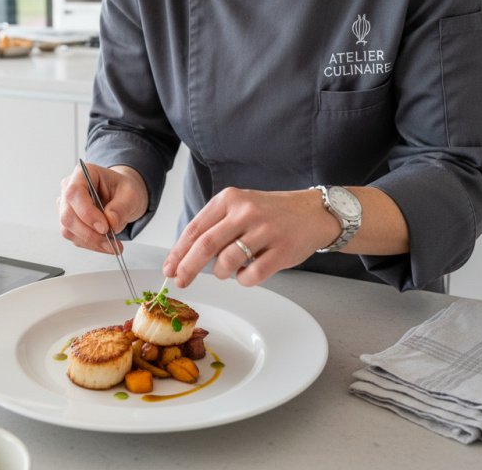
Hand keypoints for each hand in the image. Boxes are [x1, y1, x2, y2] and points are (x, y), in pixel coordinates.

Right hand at [58, 163, 148, 253]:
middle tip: (111, 241)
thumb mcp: (131, 194)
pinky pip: (74, 237)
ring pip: (69, 229)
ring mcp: (67, 206)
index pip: (74, 193)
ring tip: (112, 245)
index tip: (104, 227)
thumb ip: (122, 207)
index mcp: (83, 173)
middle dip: (90, 233)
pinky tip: (104, 243)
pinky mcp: (70, 222)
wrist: (123, 196)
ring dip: (91, 241)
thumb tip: (111, 222)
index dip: (86, 212)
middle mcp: (70, 188)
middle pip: (68, 215)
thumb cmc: (124, 189)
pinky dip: (91, 244)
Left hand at [163, 187, 339, 287]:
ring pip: (227, 262)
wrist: (312, 212)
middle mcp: (245, 212)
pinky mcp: (281, 250)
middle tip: (180, 281)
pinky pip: (251, 276)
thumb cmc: (270, 212)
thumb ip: (216, 225)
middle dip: (188, 267)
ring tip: (226, 270)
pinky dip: (243, 280)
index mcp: (229, 199)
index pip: (196, 228)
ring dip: (221, 273)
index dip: (178, 251)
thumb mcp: (240, 206)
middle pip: (206, 245)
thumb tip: (185, 255)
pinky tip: (248, 272)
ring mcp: (265, 230)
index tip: (169, 268)